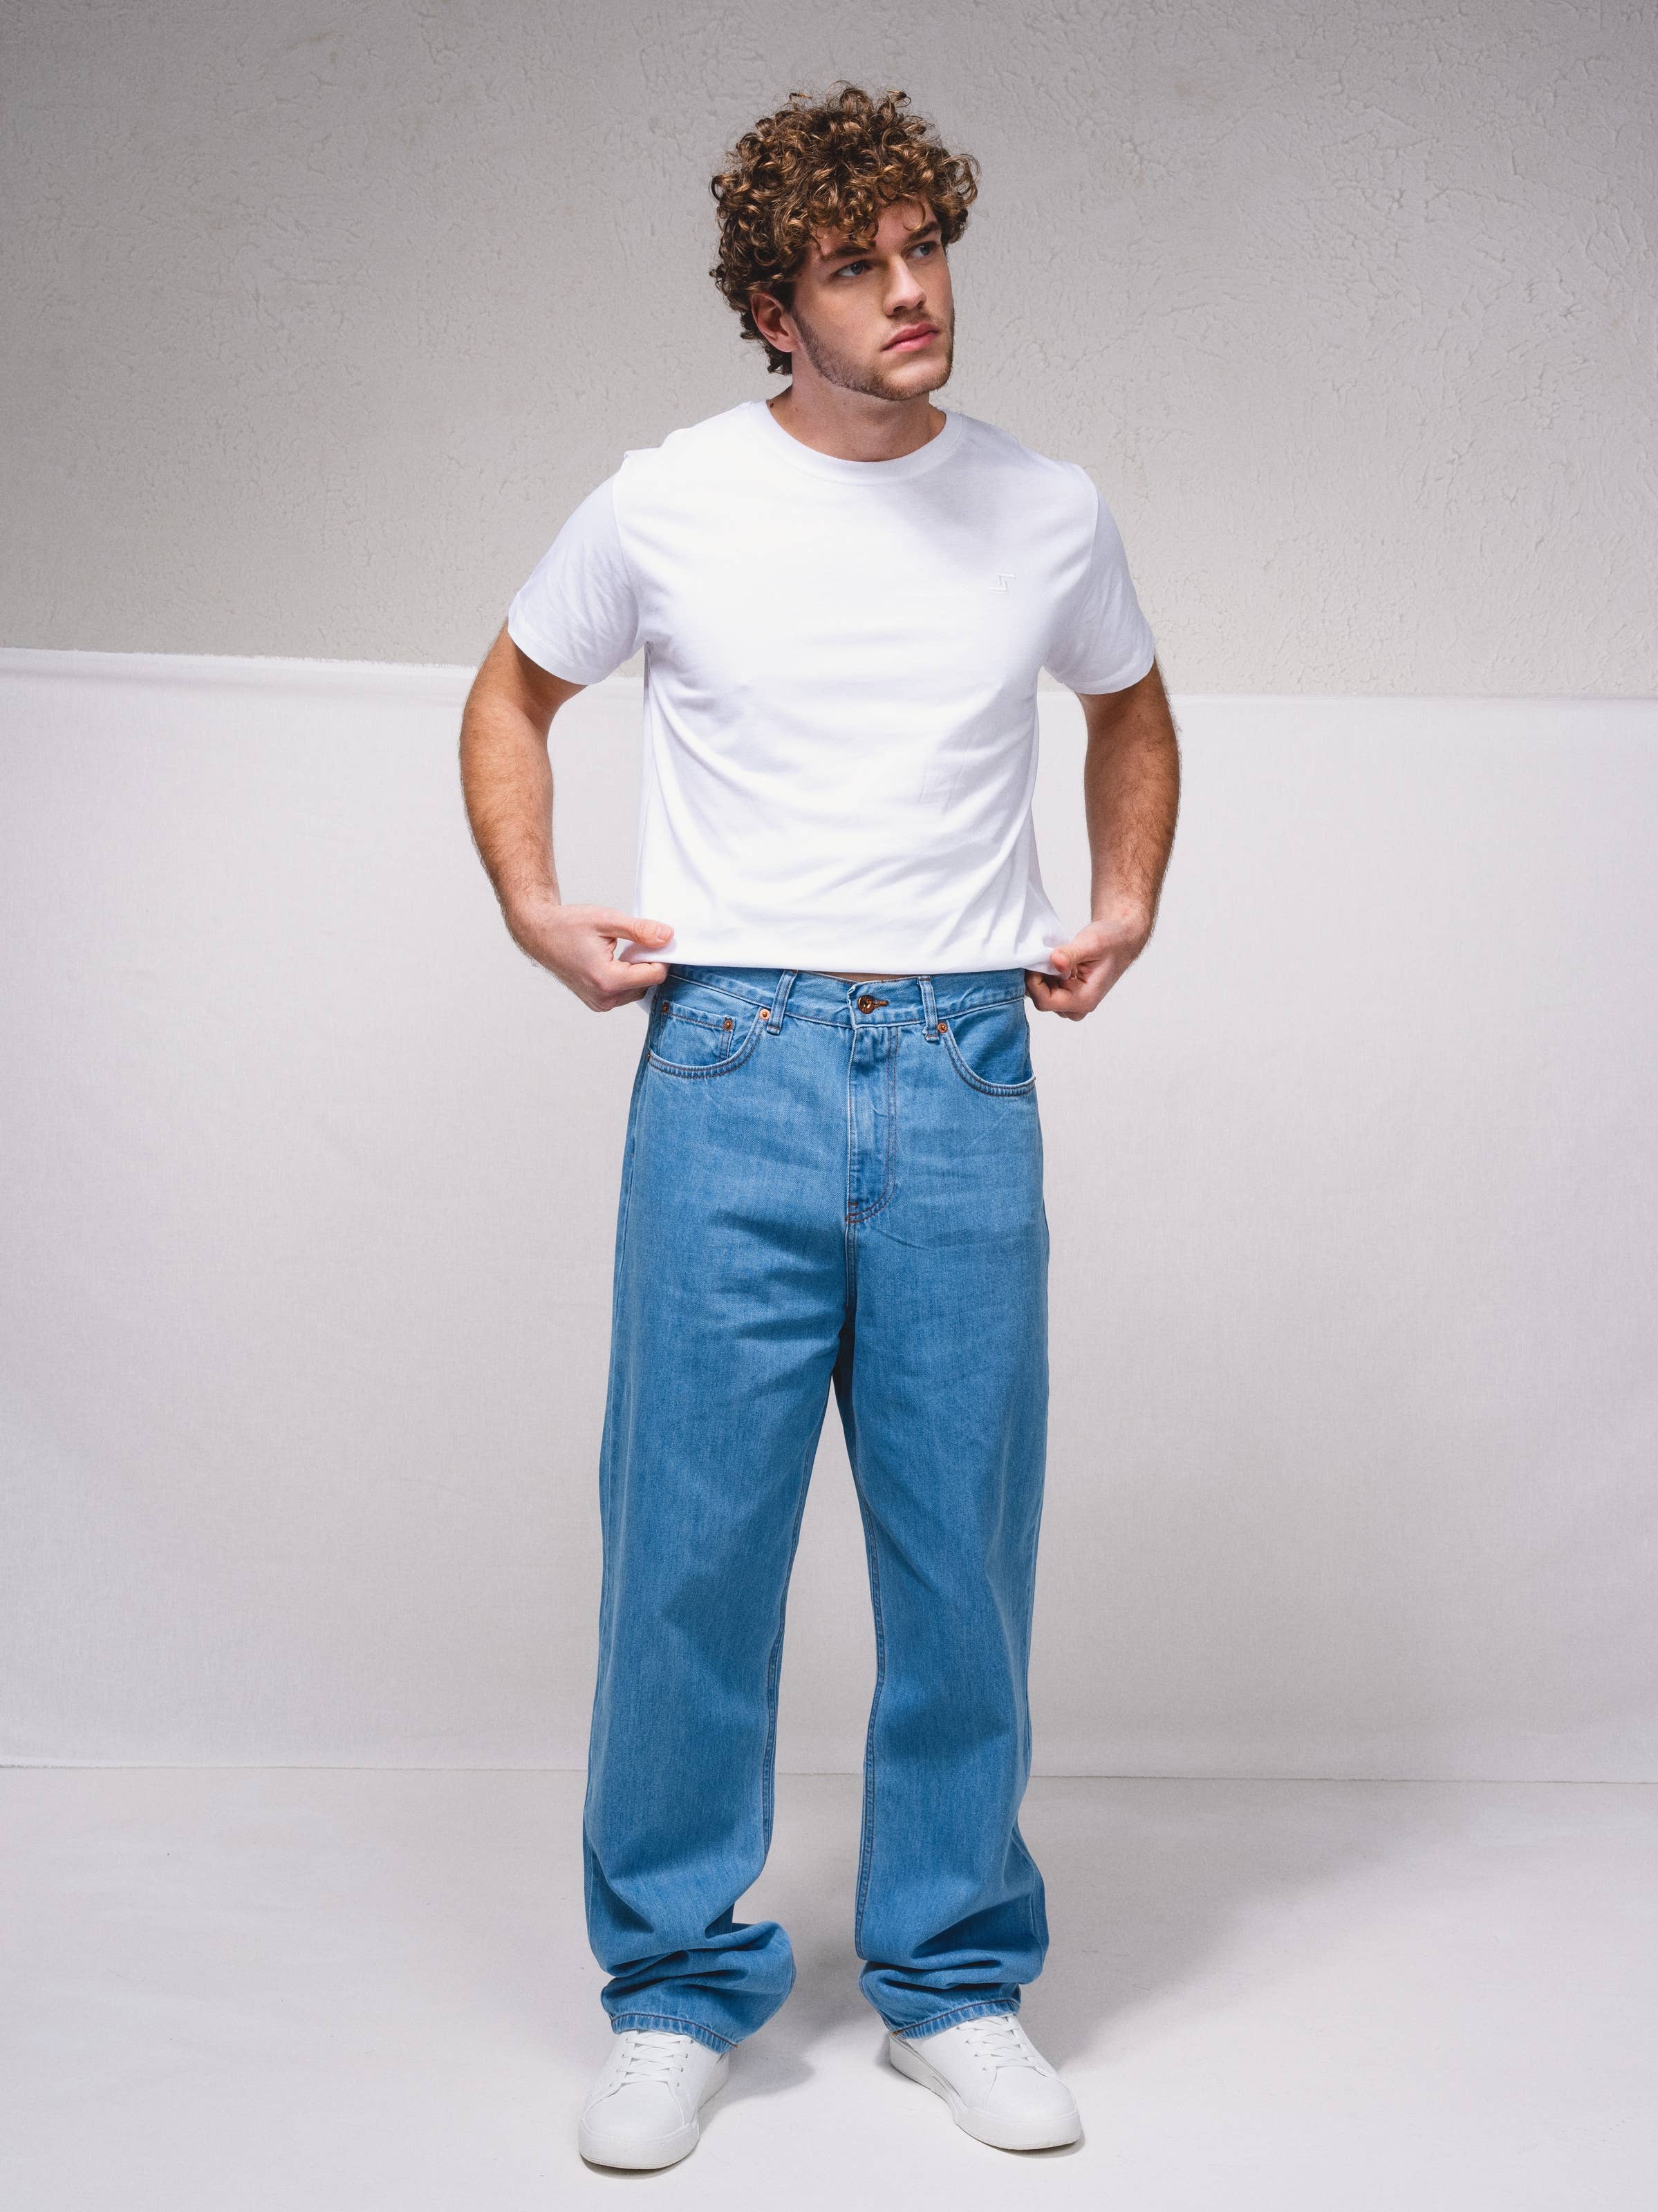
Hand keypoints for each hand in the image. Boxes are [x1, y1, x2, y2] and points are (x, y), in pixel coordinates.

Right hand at [506, 900, 672, 1009]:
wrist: (539, 934)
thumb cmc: (567, 925)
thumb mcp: (607, 920)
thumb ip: (640, 931)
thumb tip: (668, 937)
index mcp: (607, 980)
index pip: (655, 975)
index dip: (660, 955)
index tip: (654, 939)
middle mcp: (603, 998)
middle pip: (648, 984)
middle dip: (648, 963)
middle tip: (633, 942)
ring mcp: (599, 1003)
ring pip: (637, 990)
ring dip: (637, 971)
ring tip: (620, 950)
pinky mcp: (597, 1003)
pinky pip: (624, 993)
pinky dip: (626, 977)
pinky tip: (614, 960)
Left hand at [1026, 909, 1151, 1020]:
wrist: (1121, 940)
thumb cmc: (1112, 942)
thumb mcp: (1092, 943)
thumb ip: (1071, 954)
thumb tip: (1055, 962)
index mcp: (1084, 1000)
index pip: (1045, 1001)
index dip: (1034, 982)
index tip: (1035, 961)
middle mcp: (1077, 1006)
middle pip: (1041, 999)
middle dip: (1036, 978)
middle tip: (1042, 955)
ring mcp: (1071, 1001)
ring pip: (1041, 994)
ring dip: (1041, 975)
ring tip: (1053, 957)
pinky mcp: (1067, 993)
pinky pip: (1045, 988)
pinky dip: (1044, 974)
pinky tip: (1055, 961)